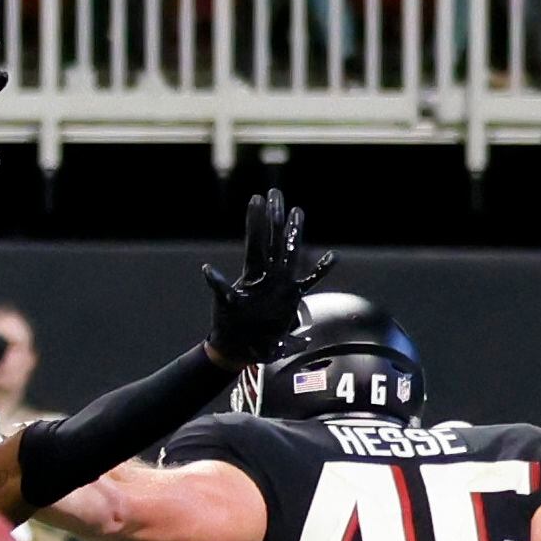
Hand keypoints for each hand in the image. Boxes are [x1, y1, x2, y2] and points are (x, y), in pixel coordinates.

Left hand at [201, 188, 332, 366]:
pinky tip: (333, 256)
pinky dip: (321, 270)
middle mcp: (267, 275)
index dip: (257, 221)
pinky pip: (310, 280)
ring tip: (298, 211)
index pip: (256, 242)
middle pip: (273, 240)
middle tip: (275, 193)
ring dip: (294, 233)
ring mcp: (280, 283)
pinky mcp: (291, 297)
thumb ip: (220, 287)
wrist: (238, 347)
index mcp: (252, 275)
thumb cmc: (229, 327)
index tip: (256, 198)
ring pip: (291, 252)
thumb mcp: (225, 305)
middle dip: (274, 217)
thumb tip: (207, 269)